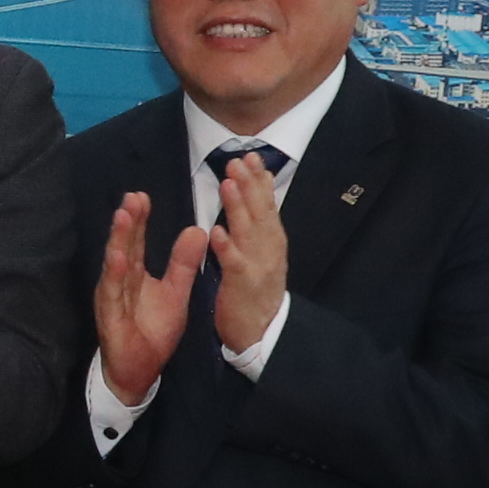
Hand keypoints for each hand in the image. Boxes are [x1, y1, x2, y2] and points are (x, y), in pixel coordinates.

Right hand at [91, 190, 210, 405]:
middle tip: (132, 197)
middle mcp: (119, 281)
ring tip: (123, 216)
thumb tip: (198, 230)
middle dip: (128, 222)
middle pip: (124, 246)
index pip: (137, 242)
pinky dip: (115, 275)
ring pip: (115, 265)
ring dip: (118, 241)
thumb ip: (184, 264)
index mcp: (135, 275)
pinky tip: (118, 257)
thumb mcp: (176, 293)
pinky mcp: (110, 317)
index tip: (143, 196)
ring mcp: (112, 298)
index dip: (140, 220)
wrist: (140, 370)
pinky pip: (114, 294)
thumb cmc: (152, 331)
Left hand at [213, 152, 289, 357]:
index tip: (252, 156)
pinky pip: (233, 263)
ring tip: (228, 183)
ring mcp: (257, 265)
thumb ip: (257, 224)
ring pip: (248, 231)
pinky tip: (216, 231)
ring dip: (238, 207)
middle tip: (239, 159)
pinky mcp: (242, 284)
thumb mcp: (263, 252)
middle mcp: (269, 248)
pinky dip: (226, 246)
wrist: (263, 331)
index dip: (260, 180)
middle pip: (260, 211)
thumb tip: (256, 192)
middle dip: (250, 185)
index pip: (267, 204)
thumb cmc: (256, 289)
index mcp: (272, 240)